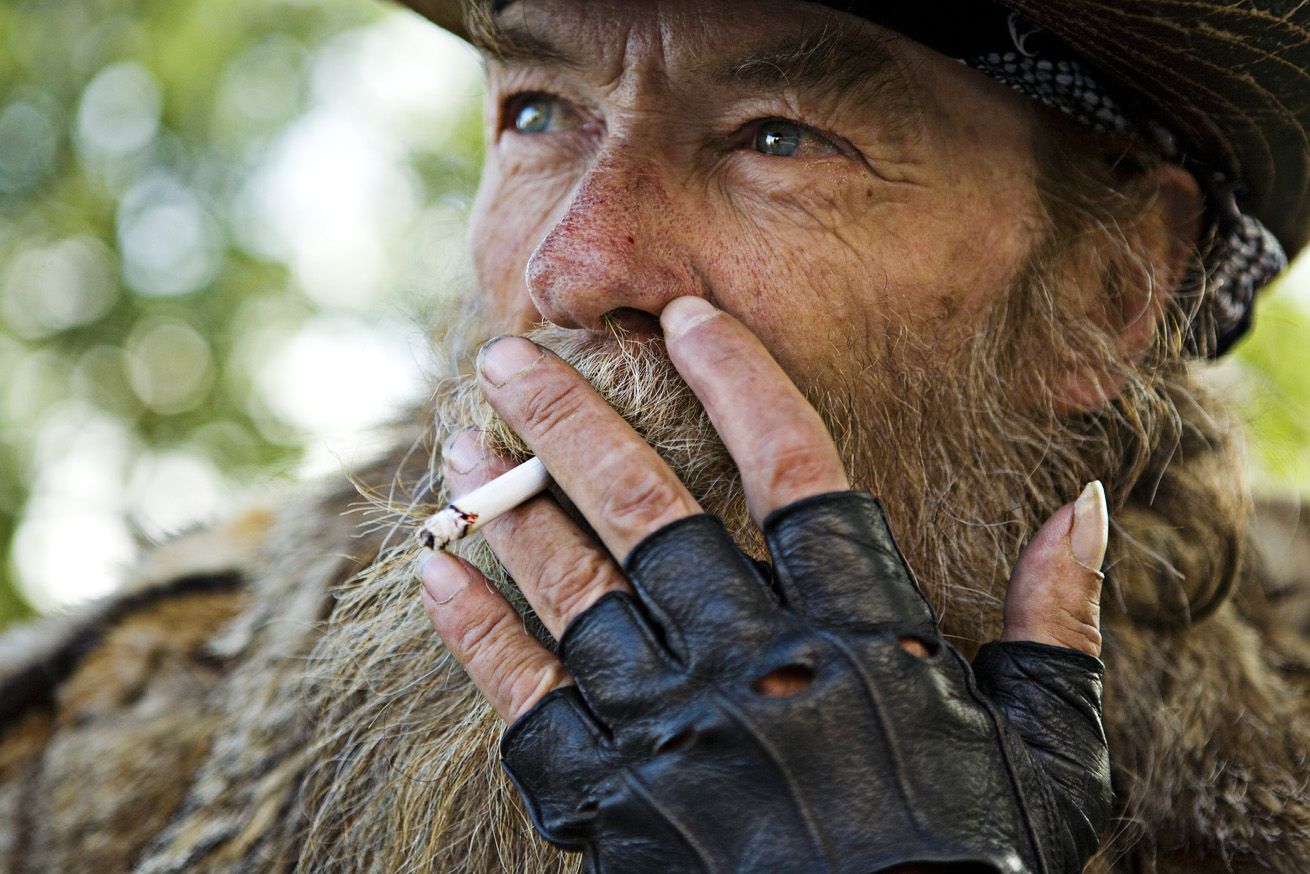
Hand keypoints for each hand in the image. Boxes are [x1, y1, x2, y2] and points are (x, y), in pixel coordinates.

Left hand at [420, 296, 1111, 872]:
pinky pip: (525, 702)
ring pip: (572, 590)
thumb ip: (1059, 624)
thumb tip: (1081, 506)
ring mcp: (673, 733)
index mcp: (867, 637)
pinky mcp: (613, 802)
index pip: (797, 466)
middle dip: (570, 420)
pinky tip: (434, 569)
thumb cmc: (975, 870)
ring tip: (459, 437)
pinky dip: (475, 633)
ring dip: (507, 505)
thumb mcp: (1053, 753)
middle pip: (646, 510)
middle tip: (506, 354)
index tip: (685, 317)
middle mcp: (754, 665)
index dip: (738, 379)